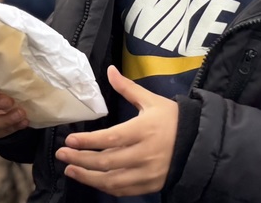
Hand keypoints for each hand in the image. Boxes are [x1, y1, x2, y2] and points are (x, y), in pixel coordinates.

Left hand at [55, 65, 177, 196]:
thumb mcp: (151, 100)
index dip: (88, 141)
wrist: (198, 142)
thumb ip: (127, 88)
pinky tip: (91, 179)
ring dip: (88, 177)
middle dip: (81, 159)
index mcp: (144, 130)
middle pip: (107, 161)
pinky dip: (105, 187)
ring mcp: (148, 173)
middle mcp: (145, 154)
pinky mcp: (150, 185)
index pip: (110, 138)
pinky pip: (123, 190)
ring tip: (70, 170)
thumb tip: (110, 70)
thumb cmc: (172, 119)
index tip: (70, 139)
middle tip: (62, 154)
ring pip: (112, 180)